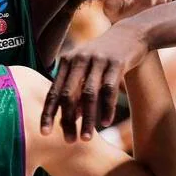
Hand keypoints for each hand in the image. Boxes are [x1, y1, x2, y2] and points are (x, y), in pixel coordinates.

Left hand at [41, 24, 146, 141]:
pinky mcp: (116, 62)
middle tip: (69, 141)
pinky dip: (107, 108)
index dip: (48, 113)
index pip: (53, 92)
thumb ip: (76, 92)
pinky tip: (106, 123)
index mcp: (67, 62)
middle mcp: (79, 59)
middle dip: (67, 120)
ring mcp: (97, 60)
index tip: (44, 133)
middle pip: (68, 95)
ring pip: (89, 94)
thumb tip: (70, 120)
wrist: (130, 34)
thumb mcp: (86, 70)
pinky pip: (109, 89)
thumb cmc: (104, 57)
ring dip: (87, 119)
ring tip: (86, 138)